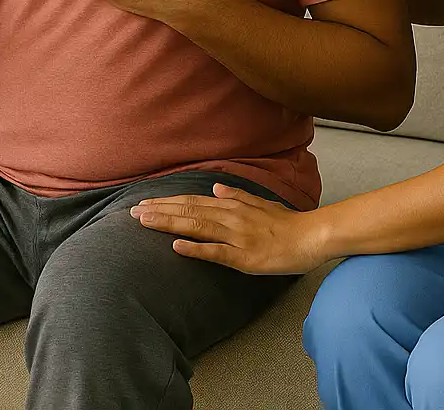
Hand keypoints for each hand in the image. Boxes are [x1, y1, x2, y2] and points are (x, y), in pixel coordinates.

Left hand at [130, 184, 329, 275]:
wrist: (312, 235)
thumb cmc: (287, 222)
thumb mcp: (260, 204)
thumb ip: (237, 196)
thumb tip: (216, 186)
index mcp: (232, 206)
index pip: (193, 201)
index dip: (167, 202)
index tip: (144, 202)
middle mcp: (230, 217)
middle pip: (188, 211)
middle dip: (159, 211)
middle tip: (131, 212)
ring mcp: (236, 236)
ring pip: (197, 227)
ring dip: (169, 224)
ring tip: (144, 222)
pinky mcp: (245, 257)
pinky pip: (217, 252)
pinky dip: (195, 249)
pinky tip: (176, 247)